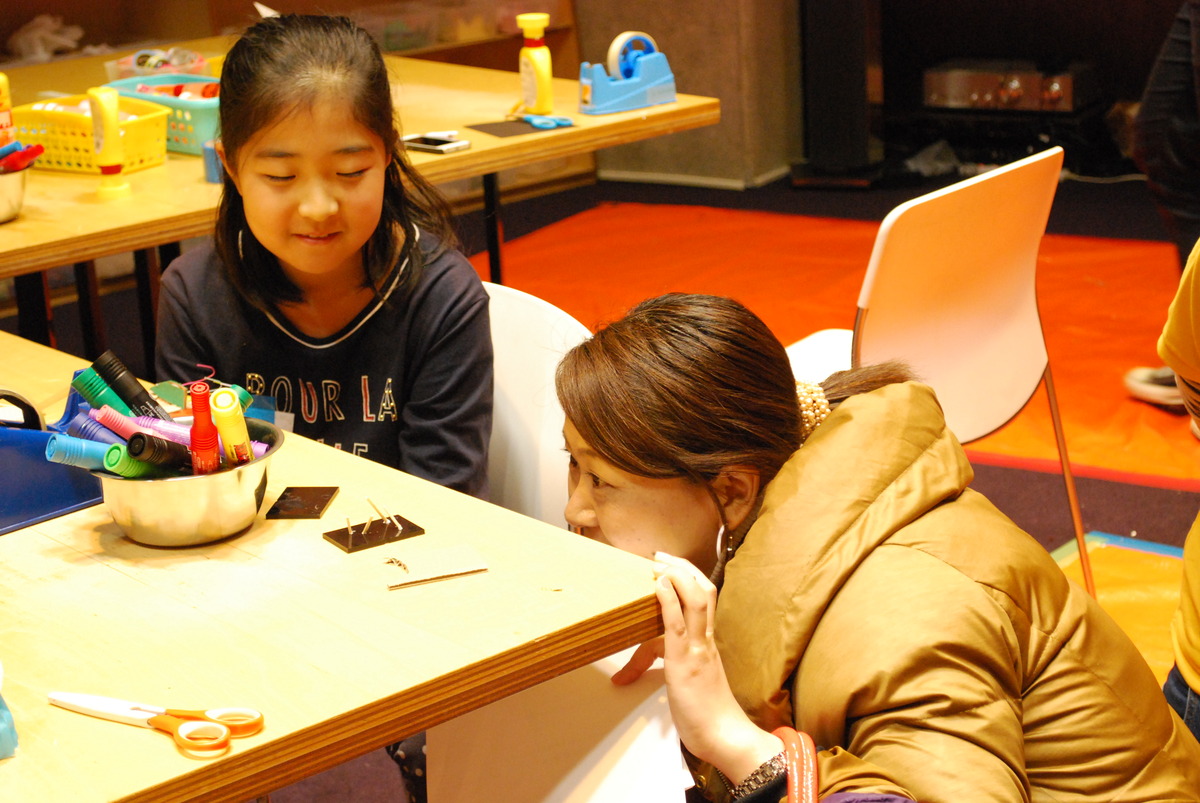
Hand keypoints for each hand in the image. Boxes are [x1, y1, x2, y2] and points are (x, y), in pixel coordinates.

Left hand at [620, 552, 782, 786]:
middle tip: (662, 556)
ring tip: (658, 563)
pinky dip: (668, 600)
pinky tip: (659, 586)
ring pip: (696, 600)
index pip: (705, 602)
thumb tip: (649, 667)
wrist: (726, 738)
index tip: (673, 566)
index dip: (690, 580)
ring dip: (676, 576)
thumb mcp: (691, 685)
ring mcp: (698, 649)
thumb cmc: (710, 718)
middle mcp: (706, 641)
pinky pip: (677, 624)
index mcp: (708, 645)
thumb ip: (677, 670)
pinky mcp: (685, 662)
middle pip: (705, 591)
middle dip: (684, 568)